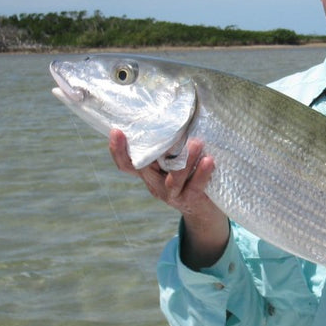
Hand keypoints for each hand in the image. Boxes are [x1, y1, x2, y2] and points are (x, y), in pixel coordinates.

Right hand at [109, 129, 228, 267]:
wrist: (206, 210)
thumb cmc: (191, 176)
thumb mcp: (177, 161)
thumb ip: (173, 146)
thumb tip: (179, 115)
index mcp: (149, 173)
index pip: (127, 164)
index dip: (118, 151)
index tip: (116, 131)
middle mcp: (156, 184)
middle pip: (146, 169)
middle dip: (151, 148)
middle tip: (165, 129)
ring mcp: (172, 194)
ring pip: (174, 179)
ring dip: (186, 160)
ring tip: (197, 143)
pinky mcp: (191, 200)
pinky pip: (194, 187)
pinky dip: (202, 174)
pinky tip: (209, 161)